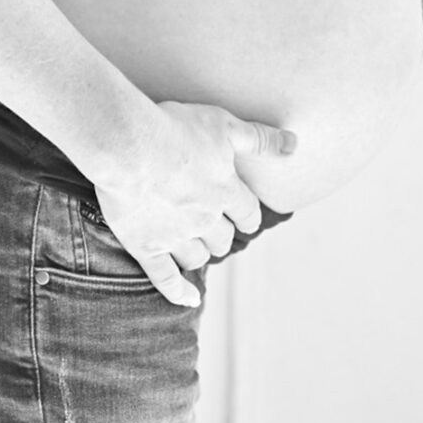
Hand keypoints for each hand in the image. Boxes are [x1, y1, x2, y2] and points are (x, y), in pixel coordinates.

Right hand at [93, 100, 296, 308]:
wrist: (126, 145)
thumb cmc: (174, 129)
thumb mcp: (223, 124)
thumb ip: (260, 138)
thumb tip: (295, 145)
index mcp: (224, 191)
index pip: (247, 214)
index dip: (247, 217)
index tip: (244, 218)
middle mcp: (204, 219)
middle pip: (223, 239)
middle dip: (222, 234)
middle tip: (214, 228)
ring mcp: (174, 236)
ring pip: (197, 257)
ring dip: (200, 252)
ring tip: (195, 246)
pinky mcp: (146, 246)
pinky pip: (166, 279)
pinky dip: (179, 292)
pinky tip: (189, 298)